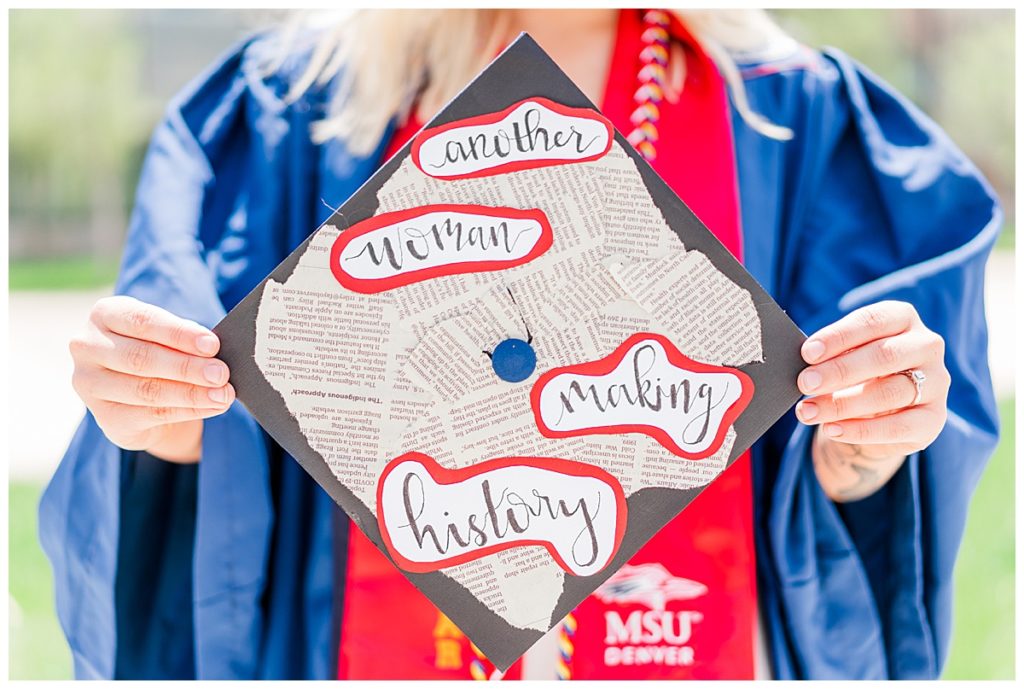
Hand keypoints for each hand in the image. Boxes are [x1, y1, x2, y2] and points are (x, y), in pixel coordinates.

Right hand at [69, 296, 234, 462]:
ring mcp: (90, 384)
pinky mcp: (105, 416)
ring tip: (223, 394)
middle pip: (142, 358)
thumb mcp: (165, 335)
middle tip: (221, 373)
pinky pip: (151, 414)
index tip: (212, 344)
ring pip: (146, 390)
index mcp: (104, 314)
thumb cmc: (156, 349)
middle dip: (187, 367)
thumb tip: (214, 349)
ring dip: (191, 393)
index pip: (142, 321)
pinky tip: (212, 406)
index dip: (179, 334)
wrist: (136, 393)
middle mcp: (88, 347)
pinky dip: (187, 410)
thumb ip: (183, 338)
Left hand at [794, 301, 950, 501]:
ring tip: (807, 411)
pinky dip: (860, 430)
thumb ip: (829, 355)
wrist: (881, 413)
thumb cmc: (855, 371)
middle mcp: (926, 346)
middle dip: (839, 371)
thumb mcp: (843, 355)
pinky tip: (831, 429)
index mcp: (902, 319)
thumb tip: (800, 366)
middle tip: (804, 383)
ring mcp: (936, 383)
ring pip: (889, 393)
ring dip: (842, 404)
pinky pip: (898, 427)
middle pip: (884, 356)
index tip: (807, 353)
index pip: (872, 322)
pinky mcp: (934, 419)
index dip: (838, 337)